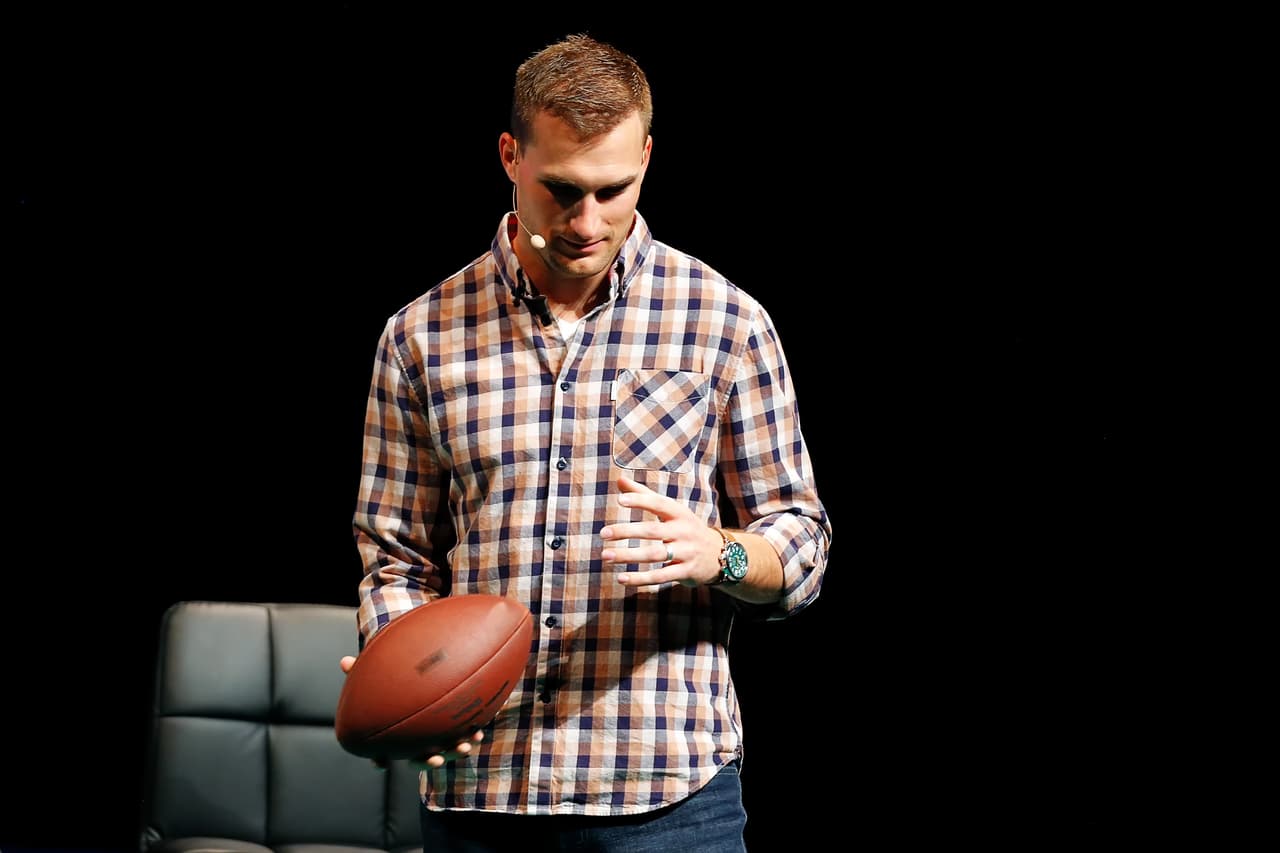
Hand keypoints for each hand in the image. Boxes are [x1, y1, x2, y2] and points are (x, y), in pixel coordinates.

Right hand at [338, 655, 483, 768]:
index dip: (380, 759)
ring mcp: (435, 735)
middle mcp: (414, 738)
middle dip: (427, 761)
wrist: (424, 671)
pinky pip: (462, 736)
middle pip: (417, 757)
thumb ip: (363, 669)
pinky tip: (478, 732)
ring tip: (465, 746)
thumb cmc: (396, 675)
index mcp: (394, 731)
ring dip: (454, 752)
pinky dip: (471, 735)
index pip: (382, 750)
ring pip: (444, 750)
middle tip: (434, 759)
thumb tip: (344, 661)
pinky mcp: (453, 727)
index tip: (381, 764)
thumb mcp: (380, 672)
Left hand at [599, 474, 722, 587]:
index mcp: (679, 513)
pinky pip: (660, 576)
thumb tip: (619, 479)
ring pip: (654, 554)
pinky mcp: (685, 572)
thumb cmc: (685, 528)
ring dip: (628, 556)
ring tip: (606, 556)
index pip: (659, 504)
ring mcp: (686, 552)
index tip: (619, 500)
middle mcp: (683, 531)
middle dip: (627, 531)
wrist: (721, 554)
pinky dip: (640, 578)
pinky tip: (621, 578)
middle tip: (603, 533)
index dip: (640, 501)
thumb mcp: (671, 510)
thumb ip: (645, 495)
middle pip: (652, 530)